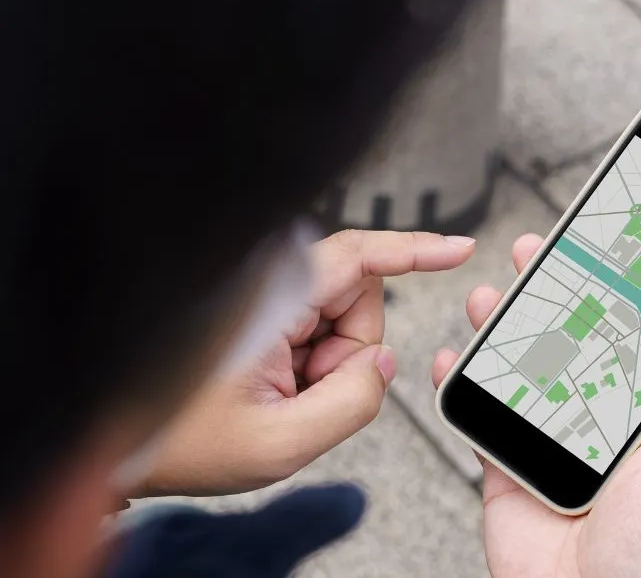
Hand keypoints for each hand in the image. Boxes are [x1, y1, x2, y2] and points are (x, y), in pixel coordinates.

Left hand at [138, 230, 475, 496]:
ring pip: (344, 321)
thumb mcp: (279, 444)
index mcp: (270, 301)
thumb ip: (352, 404)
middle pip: (359, 297)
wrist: (126, 446)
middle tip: (305, 395)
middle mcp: (272, 290)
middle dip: (350, 352)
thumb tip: (382, 362)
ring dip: (329, 367)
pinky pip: (322, 337)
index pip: (358, 255)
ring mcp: (270, 303)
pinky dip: (314, 371)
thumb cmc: (182, 441)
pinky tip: (275, 391)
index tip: (460, 248)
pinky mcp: (269, 318)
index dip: (415, 249)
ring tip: (281, 397)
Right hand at [432, 235, 640, 577]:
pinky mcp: (507, 466)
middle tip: (542, 251)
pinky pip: (480, 416)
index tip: (619, 250)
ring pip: (526, 367)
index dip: (632, 294)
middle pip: (578, 341)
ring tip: (490, 292)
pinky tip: (454, 354)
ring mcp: (553, 441)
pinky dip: (461, 383)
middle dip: (557, 293)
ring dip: (505, 326)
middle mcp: (603, 422)